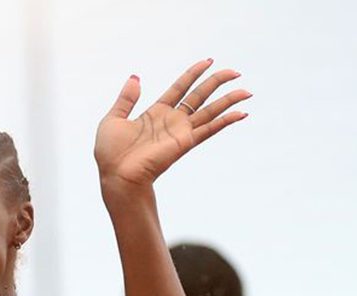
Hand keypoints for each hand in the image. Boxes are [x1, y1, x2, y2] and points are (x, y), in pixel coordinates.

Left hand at [94, 59, 249, 188]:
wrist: (116, 174)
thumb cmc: (110, 153)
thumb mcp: (114, 118)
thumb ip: (126, 98)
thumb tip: (135, 77)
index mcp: (155, 113)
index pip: (179, 88)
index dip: (193, 74)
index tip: (208, 61)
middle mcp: (171, 121)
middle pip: (199, 96)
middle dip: (216, 82)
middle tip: (235, 71)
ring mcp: (180, 132)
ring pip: (210, 111)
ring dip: (228, 101)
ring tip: (246, 91)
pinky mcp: (185, 143)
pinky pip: (209, 129)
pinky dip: (226, 121)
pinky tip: (241, 114)